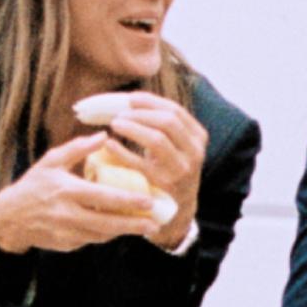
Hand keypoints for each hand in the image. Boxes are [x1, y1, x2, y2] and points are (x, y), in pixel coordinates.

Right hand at [0, 133, 160, 254]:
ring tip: (145, 226)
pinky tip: (121, 228)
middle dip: (134, 225)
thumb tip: (104, 135)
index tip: (149, 201)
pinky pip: (93, 240)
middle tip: (155, 223)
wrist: (9, 218)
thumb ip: (78, 149)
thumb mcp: (51, 162)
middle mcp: (68, 214)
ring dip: (124, 231)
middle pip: (108, 223)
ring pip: (103, 235)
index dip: (128, 201)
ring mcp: (67, 232)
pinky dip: (108, 234)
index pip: (103, 197)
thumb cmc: (34, 185)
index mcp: (67, 191)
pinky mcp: (67, 244)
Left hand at [97, 92, 208, 247]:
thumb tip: (130, 98)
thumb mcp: (177, 145)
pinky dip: (121, 151)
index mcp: (198, 137)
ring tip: (114, 125)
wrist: (178, 208)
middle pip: (168, 121)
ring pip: (157, 139)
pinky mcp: (164, 185)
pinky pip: (139, 163)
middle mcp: (194, 152)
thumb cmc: (170, 168)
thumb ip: (163, 124)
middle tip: (119, 115)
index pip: (174, 110)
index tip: (130, 98)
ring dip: (132, 128)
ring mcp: (181, 170)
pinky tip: (108, 145)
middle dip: (140, 114)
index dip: (150, 101)